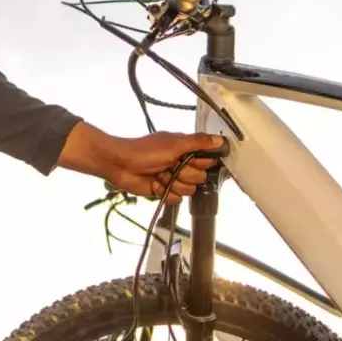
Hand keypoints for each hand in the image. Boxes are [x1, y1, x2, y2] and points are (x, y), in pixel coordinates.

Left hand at [57, 123, 225, 204]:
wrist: (120, 164)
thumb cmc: (144, 151)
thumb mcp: (174, 144)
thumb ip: (198, 142)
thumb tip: (221, 140)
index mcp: (187, 150)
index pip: (208, 161)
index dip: (200, 163)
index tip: (188, 159)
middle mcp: (183, 165)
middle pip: (199, 178)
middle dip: (183, 173)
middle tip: (169, 166)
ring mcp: (174, 179)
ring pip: (188, 191)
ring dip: (172, 183)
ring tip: (159, 174)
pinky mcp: (164, 192)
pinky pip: (176, 199)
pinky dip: (164, 192)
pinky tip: (154, 184)